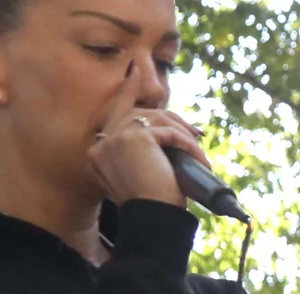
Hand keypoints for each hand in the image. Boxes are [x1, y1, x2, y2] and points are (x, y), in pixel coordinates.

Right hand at [86, 64, 207, 207]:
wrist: (153, 218)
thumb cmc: (153, 206)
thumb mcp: (144, 174)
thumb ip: (144, 152)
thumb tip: (170, 134)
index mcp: (100, 152)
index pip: (115, 112)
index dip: (127, 89)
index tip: (135, 69)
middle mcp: (103, 143)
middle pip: (140, 113)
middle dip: (170, 119)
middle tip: (193, 132)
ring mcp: (117, 139)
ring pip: (157, 120)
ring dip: (183, 135)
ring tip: (198, 154)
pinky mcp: (136, 138)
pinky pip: (170, 132)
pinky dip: (188, 145)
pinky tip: (200, 160)